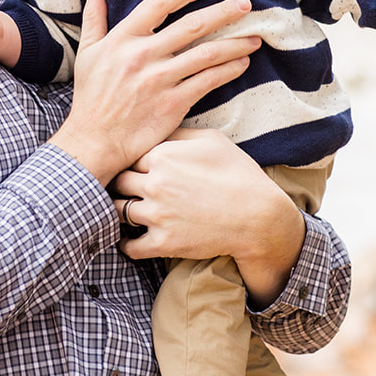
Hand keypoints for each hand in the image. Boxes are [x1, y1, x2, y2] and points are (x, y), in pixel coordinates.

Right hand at [48, 0, 260, 184]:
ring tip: (254, 37)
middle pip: (192, 26)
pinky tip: (242, 63)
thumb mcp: (87, 51)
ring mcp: (160, 80)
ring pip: (207, 54)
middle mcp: (143, 56)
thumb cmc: (91, 96)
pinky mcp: (173, 104)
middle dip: (224, 13)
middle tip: (245, 5)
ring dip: (235, 44)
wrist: (95, 141)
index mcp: (123, 39)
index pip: (159, 4)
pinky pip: (208, 82)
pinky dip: (228, 70)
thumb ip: (94, 15)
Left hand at [113, 130, 305, 305]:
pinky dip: (126, 244)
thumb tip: (158, 129)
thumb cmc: (239, 174)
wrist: (258, 216)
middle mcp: (154, 184)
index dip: (130, 161)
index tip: (132, 167)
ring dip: (118, 210)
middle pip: (118, 181)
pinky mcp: (163, 242)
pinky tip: (129, 239)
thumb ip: (178, 134)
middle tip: (119, 188)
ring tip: (121, 210)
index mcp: (162, 155)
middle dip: (119, 184)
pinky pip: (130, 246)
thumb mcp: (212, 140)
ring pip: (117, 211)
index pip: (128, 155)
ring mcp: (157, 214)